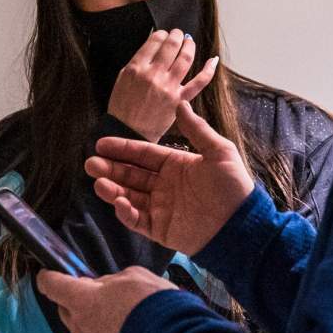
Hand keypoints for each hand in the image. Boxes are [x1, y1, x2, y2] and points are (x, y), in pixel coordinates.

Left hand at [36, 266, 176, 332]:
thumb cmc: (151, 307)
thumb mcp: (134, 276)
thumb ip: (112, 280)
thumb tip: (106, 287)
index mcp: (82, 300)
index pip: (52, 285)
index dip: (48, 277)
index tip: (48, 273)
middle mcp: (79, 326)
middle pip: (65, 308)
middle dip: (76, 298)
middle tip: (98, 293)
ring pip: (81, 328)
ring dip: (92, 319)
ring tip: (118, 314)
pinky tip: (125, 332)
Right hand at [85, 100, 253, 254]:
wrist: (241, 225)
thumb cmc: (233, 187)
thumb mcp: (219, 152)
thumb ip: (197, 130)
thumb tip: (181, 103)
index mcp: (176, 165)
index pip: (143, 154)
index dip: (122, 149)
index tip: (101, 143)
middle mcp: (165, 185)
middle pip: (131, 175)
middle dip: (110, 169)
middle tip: (90, 164)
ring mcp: (161, 208)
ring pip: (129, 196)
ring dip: (112, 189)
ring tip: (98, 182)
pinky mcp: (161, 229)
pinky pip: (138, 220)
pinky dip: (126, 213)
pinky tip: (119, 203)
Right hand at [107, 29, 219, 143]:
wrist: (128, 132)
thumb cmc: (122, 108)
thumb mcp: (121, 79)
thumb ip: (137, 62)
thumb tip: (152, 46)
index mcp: (136, 68)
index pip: (154, 41)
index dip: (161, 34)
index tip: (163, 34)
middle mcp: (154, 74)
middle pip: (171, 46)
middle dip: (176, 35)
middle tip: (178, 34)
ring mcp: (169, 87)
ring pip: (185, 58)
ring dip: (189, 45)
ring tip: (189, 41)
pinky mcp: (180, 99)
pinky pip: (199, 82)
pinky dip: (208, 69)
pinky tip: (213, 60)